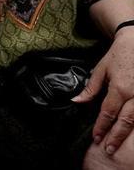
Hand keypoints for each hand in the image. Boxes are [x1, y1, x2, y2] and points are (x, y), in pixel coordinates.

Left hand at [74, 31, 133, 155]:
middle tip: (108, 149)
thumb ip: (91, 88)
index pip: (108, 113)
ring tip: (118, 144)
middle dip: (115, 136)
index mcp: (119, 89)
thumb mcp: (101, 69)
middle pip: (125, 121)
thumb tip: (77, 101)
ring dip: (126, 134)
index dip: (101, 127)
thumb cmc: (118, 55)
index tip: (96, 138)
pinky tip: (132, 132)